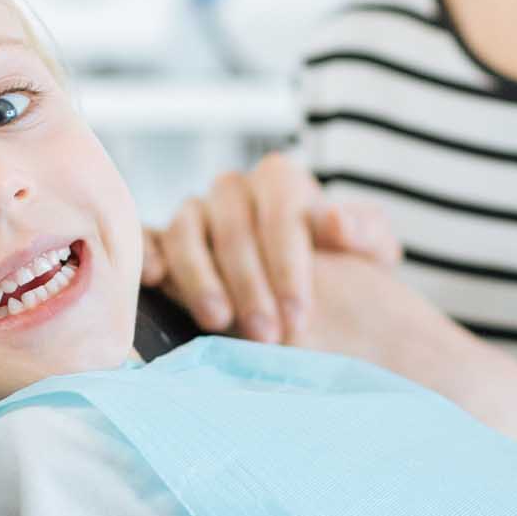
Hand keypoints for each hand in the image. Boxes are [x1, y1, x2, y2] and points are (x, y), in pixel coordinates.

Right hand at [141, 151, 400, 342]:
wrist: (318, 282)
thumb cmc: (342, 263)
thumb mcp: (370, 249)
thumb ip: (364, 232)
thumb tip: (335, 223)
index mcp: (281, 181)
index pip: (279, 212)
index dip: (287, 265)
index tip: (299, 316)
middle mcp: (233, 190)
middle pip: (232, 227)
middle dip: (249, 284)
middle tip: (265, 335)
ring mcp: (194, 212)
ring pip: (186, 231)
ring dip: (200, 277)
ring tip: (217, 321)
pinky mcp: (163, 239)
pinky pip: (146, 237)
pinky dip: (147, 253)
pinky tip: (154, 279)